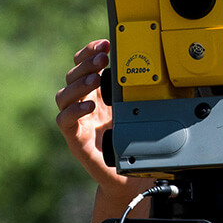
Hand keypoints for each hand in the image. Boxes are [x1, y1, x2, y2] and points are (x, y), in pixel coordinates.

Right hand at [54, 39, 151, 201]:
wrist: (129, 178)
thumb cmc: (134, 143)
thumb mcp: (140, 112)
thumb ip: (142, 92)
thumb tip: (159, 68)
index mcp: (98, 94)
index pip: (85, 66)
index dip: (90, 52)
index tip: (104, 44)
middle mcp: (84, 105)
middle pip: (72, 76)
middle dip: (86, 62)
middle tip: (103, 59)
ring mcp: (78, 122)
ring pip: (64, 96)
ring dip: (79, 83)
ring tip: (95, 78)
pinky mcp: (75, 140)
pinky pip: (65, 121)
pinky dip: (74, 111)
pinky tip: (90, 106)